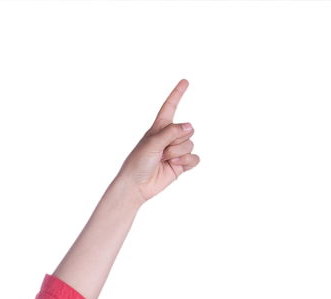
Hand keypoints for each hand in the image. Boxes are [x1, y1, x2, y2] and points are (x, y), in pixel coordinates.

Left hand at [116, 78, 200, 203]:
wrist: (136, 186)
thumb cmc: (137, 163)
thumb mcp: (152, 143)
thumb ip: (171, 132)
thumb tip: (189, 126)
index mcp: (159, 128)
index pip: (170, 107)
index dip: (177, 94)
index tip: (185, 81)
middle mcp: (169, 137)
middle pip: (188, 130)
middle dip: (177, 140)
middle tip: (161, 151)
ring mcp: (175, 151)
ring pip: (191, 144)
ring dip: (178, 152)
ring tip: (163, 160)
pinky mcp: (180, 164)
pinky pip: (195, 158)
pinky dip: (187, 161)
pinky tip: (175, 165)